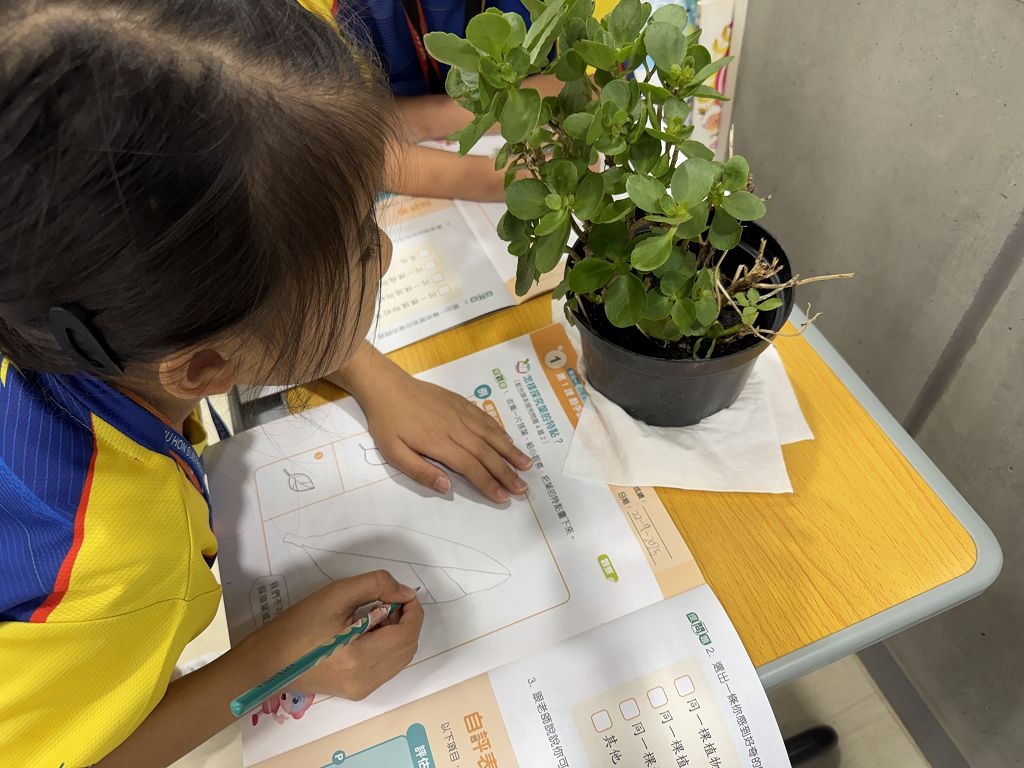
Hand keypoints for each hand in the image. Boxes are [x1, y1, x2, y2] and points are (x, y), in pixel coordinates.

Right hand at [253, 571, 422, 700]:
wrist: (268, 661)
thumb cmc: (298, 626)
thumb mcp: (336, 595)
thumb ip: (376, 585)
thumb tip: (404, 592)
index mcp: (360, 659)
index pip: (406, 634)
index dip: (413, 610)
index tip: (403, 593)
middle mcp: (366, 680)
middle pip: (408, 647)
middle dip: (407, 621)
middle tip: (389, 601)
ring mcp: (363, 689)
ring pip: (401, 659)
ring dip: (399, 633)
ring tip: (378, 614)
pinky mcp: (358, 691)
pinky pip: (388, 667)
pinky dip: (389, 646)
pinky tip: (370, 631)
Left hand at [327, 345, 532, 502]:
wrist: (387, 386)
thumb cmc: (387, 422)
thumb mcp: (393, 452)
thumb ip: (420, 471)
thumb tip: (446, 488)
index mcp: (439, 442)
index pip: (470, 467)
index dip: (488, 483)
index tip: (503, 497)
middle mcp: (455, 427)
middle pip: (486, 453)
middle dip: (506, 472)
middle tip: (523, 488)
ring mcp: (461, 413)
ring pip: (491, 434)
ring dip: (510, 451)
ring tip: (527, 465)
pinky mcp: (461, 402)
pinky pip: (485, 419)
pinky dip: (500, 431)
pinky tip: (509, 441)